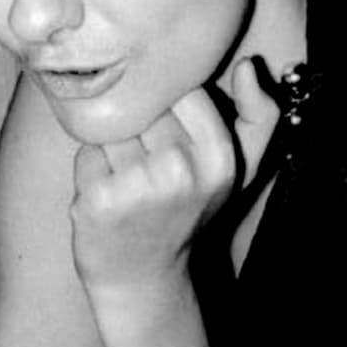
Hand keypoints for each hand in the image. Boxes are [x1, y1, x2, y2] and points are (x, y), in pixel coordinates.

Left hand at [69, 58, 279, 300]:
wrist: (144, 281)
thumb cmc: (190, 212)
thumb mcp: (238, 168)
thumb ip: (259, 115)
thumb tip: (246, 66)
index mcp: (219, 157)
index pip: (180, 89)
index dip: (169, 106)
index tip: (172, 137)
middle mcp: (181, 170)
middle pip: (144, 106)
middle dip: (140, 128)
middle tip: (150, 167)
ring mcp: (137, 186)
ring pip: (112, 126)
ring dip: (113, 149)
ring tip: (129, 182)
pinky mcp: (98, 199)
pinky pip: (86, 153)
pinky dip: (90, 169)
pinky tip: (106, 196)